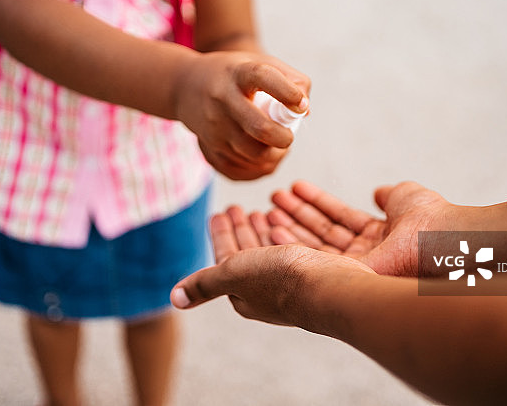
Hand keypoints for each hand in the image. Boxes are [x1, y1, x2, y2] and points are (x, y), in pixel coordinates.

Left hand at [170, 208, 371, 326]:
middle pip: (246, 255)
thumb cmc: (279, 280)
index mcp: (242, 294)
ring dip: (259, 230)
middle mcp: (264, 292)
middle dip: (239, 230)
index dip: (220, 235)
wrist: (331, 288)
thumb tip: (174, 299)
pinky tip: (281, 223)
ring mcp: (289, 284)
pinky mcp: (310, 275)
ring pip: (268, 252)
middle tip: (235, 207)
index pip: (224, 258)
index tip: (218, 212)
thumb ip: (204, 283)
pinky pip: (289, 250)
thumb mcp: (232, 274)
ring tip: (256, 210)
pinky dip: (281, 233)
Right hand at [174, 51, 309, 180]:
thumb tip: (304, 111)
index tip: (300, 104)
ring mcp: (214, 126)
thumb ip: (292, 80)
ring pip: (253, 154)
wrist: (185, 86)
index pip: (262, 77)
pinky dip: (259, 168)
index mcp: (238, 73)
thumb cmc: (235, 75)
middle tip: (288, 136)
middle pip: (259, 127)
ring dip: (274, 155)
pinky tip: (263, 156)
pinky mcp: (209, 147)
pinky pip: (241, 170)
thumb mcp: (260, 64)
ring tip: (277, 146)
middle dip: (283, 137)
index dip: (287, 92)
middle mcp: (222, 99)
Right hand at [265, 180, 458, 275]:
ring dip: (288, 227)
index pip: (339, 218)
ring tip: (265, 212)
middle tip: (271, 200)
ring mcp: (355, 267)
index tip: (293, 189)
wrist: (443, 241)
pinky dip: (289, 243)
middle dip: (296, 215)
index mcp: (379, 236)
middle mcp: (365, 254)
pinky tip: (270, 229)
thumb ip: (389, 196)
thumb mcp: (406, 196)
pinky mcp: (346, 276)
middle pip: (322, 232)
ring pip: (313, 246)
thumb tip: (379, 192)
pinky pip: (312, 259)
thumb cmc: (432, 218)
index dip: (316, 203)